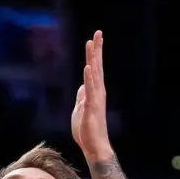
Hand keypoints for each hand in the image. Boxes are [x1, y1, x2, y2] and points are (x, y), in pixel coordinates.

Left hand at [71, 31, 112, 157]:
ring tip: (91, 44)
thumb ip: (83, 95)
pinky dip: (89, 78)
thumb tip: (83, 85)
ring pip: (94, 74)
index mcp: (95, 91)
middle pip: (97, 66)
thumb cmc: (87, 129)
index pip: (95, 68)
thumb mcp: (81, 108)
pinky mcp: (91, 107)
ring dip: (93, 58)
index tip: (96, 38)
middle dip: (97, 49)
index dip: (95, 53)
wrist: (93, 145)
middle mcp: (98, 92)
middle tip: (98, 33)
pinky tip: (88, 67)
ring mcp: (95, 98)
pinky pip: (90, 90)